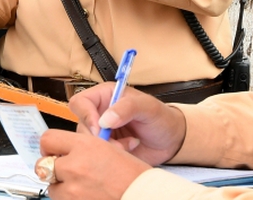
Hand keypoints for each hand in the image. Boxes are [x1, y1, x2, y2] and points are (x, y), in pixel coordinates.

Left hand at [38, 129, 148, 199]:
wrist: (143, 196)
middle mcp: (75, 165)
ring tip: (80, 187)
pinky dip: (69, 199)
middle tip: (66, 171)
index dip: (49, 146)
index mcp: (84, 145)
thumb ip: (82, 146)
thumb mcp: (107, 148)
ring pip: (51, 186)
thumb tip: (64, 150)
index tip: (53, 151)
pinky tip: (85, 195)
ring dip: (61, 186)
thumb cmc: (133, 175)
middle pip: (44, 164)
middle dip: (52, 168)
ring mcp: (73, 189)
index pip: (48, 139)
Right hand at [68, 83, 186, 165]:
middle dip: (98, 137)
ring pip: (88, 143)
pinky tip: (129, 149)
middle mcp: (100, 113)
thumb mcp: (148, 107)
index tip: (100, 129)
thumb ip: (127, 107)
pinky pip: (98, 155)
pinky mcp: (107, 149)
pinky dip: (113, 155)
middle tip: (117, 142)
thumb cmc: (161, 118)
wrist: (172, 140)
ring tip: (129, 144)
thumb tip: (105, 119)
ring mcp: (102, 132)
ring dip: (108, 147)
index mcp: (105, 96)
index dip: (86, 115)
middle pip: (82, 125)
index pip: (80, 102)